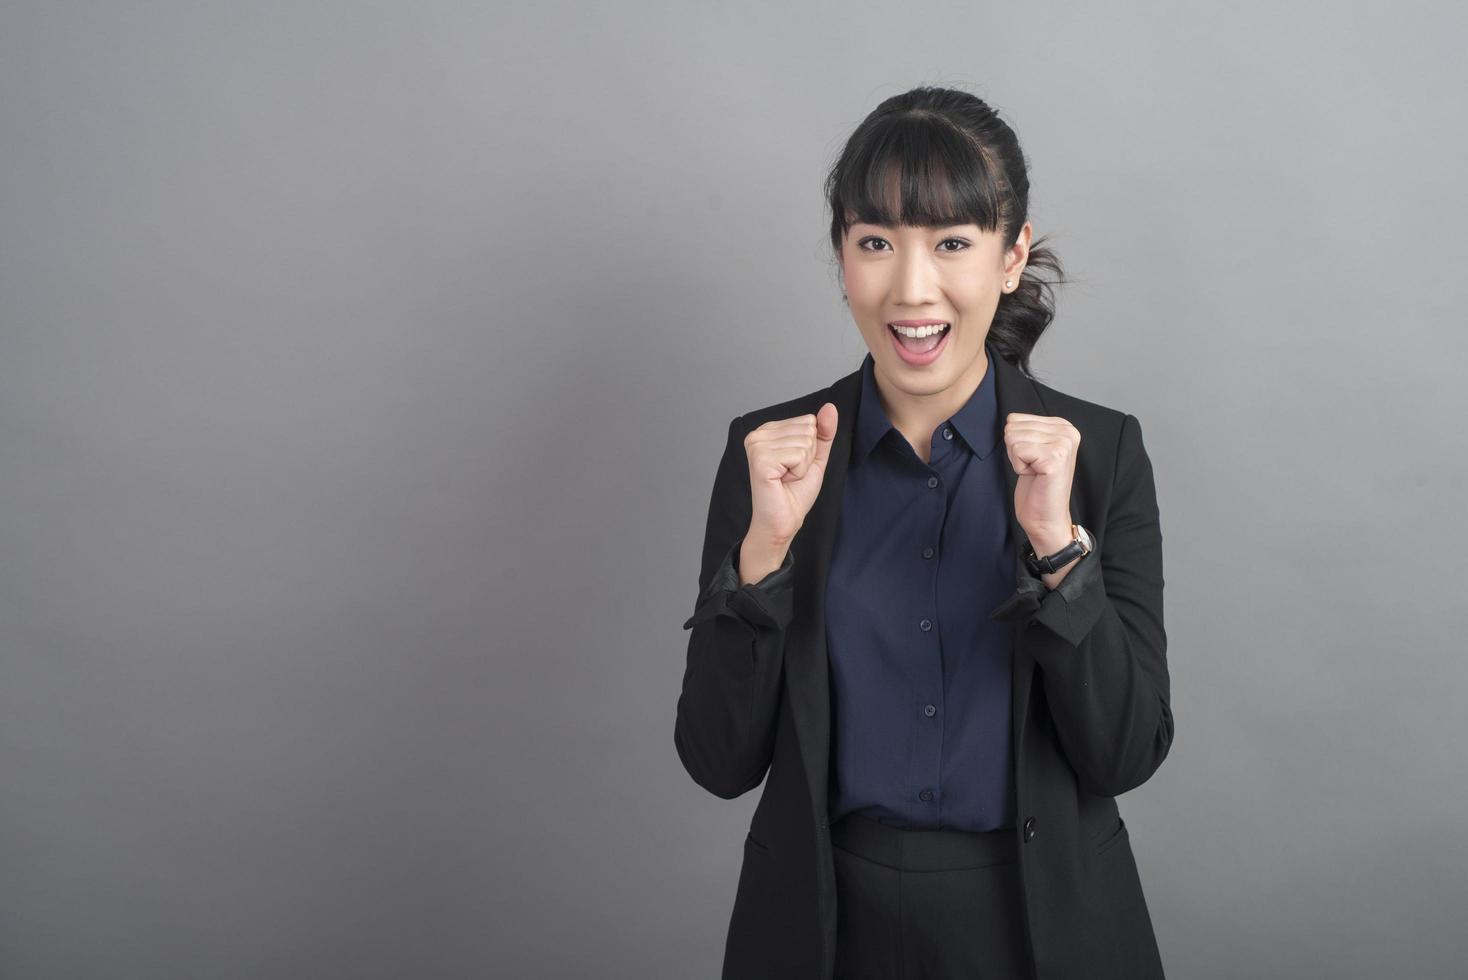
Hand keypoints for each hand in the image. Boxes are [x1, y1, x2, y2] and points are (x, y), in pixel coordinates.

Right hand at [744, 403, 838, 546]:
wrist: (784, 520)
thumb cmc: (795, 492)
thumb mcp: (815, 457)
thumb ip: (823, 432)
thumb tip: (830, 407)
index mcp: (768, 430)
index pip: (808, 421)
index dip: (810, 448)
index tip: (794, 465)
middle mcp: (758, 434)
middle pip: (807, 430)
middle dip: (808, 457)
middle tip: (791, 474)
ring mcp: (756, 446)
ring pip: (805, 442)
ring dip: (803, 466)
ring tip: (787, 478)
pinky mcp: (760, 460)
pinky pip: (798, 455)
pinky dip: (798, 472)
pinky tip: (783, 480)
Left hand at [1003, 411, 1078, 545]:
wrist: (1046, 517)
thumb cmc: (1037, 485)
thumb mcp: (1033, 448)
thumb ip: (1026, 429)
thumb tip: (1010, 418)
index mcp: (1063, 425)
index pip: (1015, 418)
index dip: (1016, 443)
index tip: (1033, 459)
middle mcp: (1068, 431)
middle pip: (1012, 427)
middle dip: (1015, 451)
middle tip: (1033, 468)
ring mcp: (1063, 444)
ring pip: (1012, 438)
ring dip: (1017, 459)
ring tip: (1035, 472)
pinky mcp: (1055, 458)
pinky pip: (1016, 451)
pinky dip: (1019, 467)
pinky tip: (1035, 476)